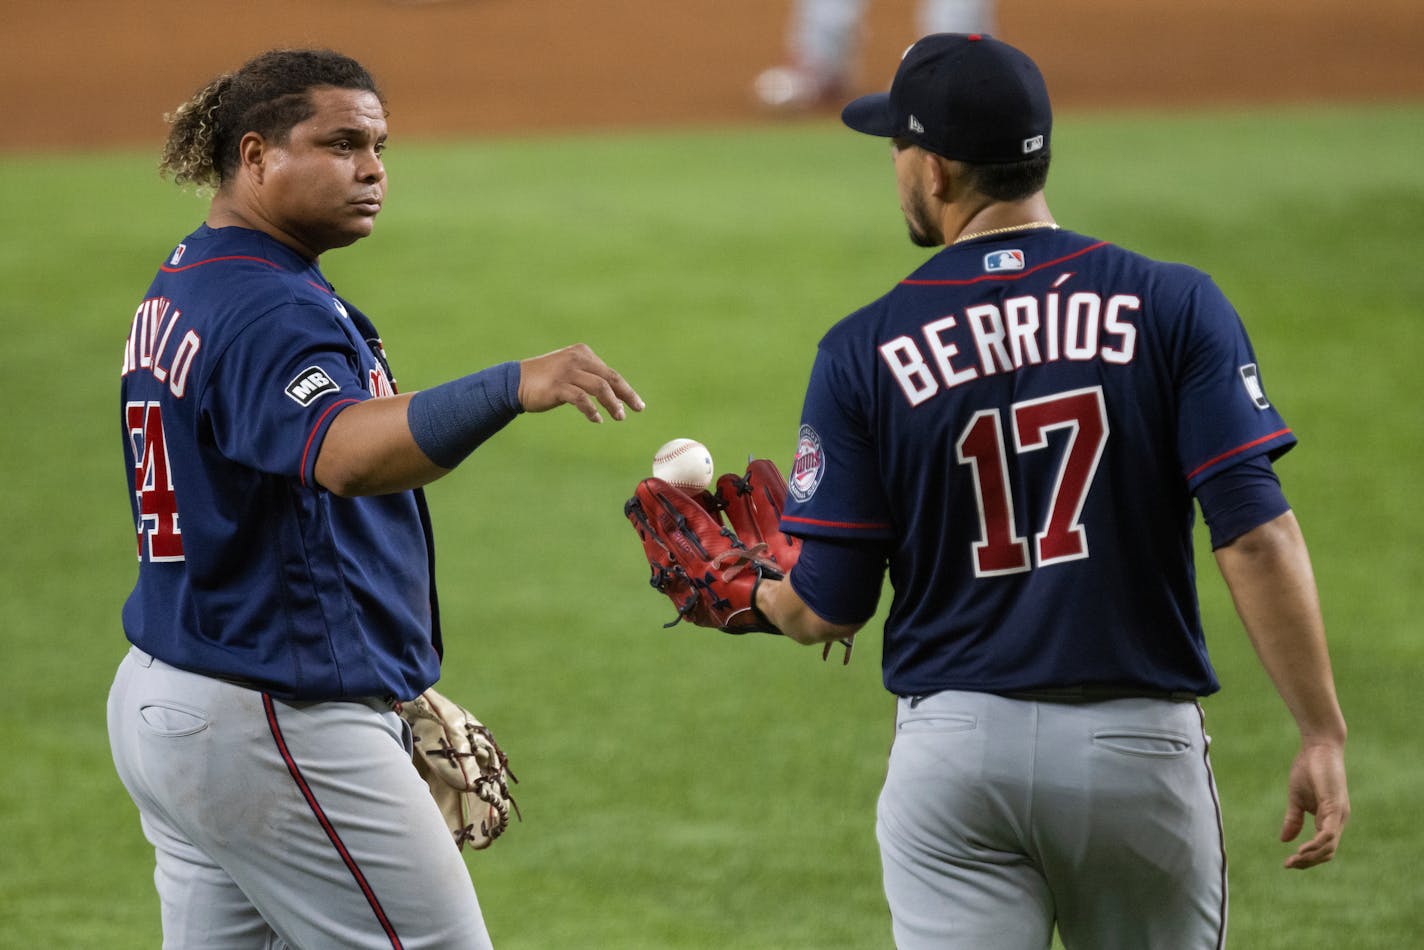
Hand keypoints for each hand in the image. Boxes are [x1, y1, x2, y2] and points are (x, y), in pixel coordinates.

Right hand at [518, 343, 643, 422]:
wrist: (515, 382)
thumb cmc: (545, 380)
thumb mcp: (570, 373)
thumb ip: (589, 378)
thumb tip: (613, 394)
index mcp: (582, 353)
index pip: (610, 373)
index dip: (625, 389)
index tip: (636, 403)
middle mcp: (577, 359)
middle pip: (610, 378)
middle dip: (626, 395)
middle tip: (638, 409)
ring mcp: (567, 371)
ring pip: (599, 387)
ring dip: (612, 404)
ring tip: (620, 417)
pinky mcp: (558, 386)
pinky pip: (582, 399)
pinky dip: (592, 410)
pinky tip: (596, 419)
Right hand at [1280, 739, 1348, 868]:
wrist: (1318, 746)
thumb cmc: (1308, 769)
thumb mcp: (1296, 798)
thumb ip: (1293, 819)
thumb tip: (1285, 840)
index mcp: (1330, 819)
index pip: (1323, 848)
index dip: (1306, 858)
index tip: (1287, 863)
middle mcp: (1338, 820)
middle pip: (1328, 853)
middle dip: (1308, 862)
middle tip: (1289, 864)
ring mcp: (1338, 814)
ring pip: (1329, 847)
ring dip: (1311, 857)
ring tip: (1294, 859)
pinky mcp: (1334, 806)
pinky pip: (1328, 834)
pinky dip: (1316, 845)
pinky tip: (1302, 849)